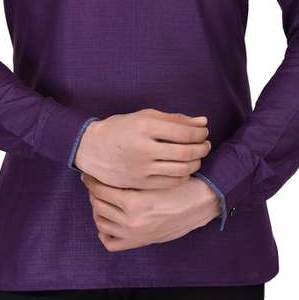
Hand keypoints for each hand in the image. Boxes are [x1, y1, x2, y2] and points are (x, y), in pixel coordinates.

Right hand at [73, 108, 211, 189]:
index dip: (200, 133)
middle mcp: (144, 148)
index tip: (204, 131)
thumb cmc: (121, 128)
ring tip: (197, 156)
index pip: (184, 133)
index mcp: (145, 126)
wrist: (93, 150)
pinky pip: (171, 182)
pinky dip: (184, 175)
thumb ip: (175, 119)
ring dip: (196, 162)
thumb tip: (203, 121)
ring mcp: (142, 168)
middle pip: (186, 152)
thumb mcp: (145, 116)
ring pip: (182, 169)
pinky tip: (184, 168)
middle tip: (205, 144)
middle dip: (202, 148)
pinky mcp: (141, 183)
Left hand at [80, 172, 221, 251]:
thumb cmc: (179, 183)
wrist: (200, 203)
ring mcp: (134, 235)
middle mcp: (132, 222)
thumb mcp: (154, 175)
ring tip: (101, 196)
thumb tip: (106, 170)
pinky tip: (109, 217)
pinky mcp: (139, 242)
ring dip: (97, 208)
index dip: (92, 179)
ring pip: (101, 222)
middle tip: (93, 181)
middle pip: (97, 205)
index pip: (100, 190)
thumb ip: (131, 175)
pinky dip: (105, 230)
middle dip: (92, 192)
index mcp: (134, 203)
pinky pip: (111, 242)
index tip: (90, 171)